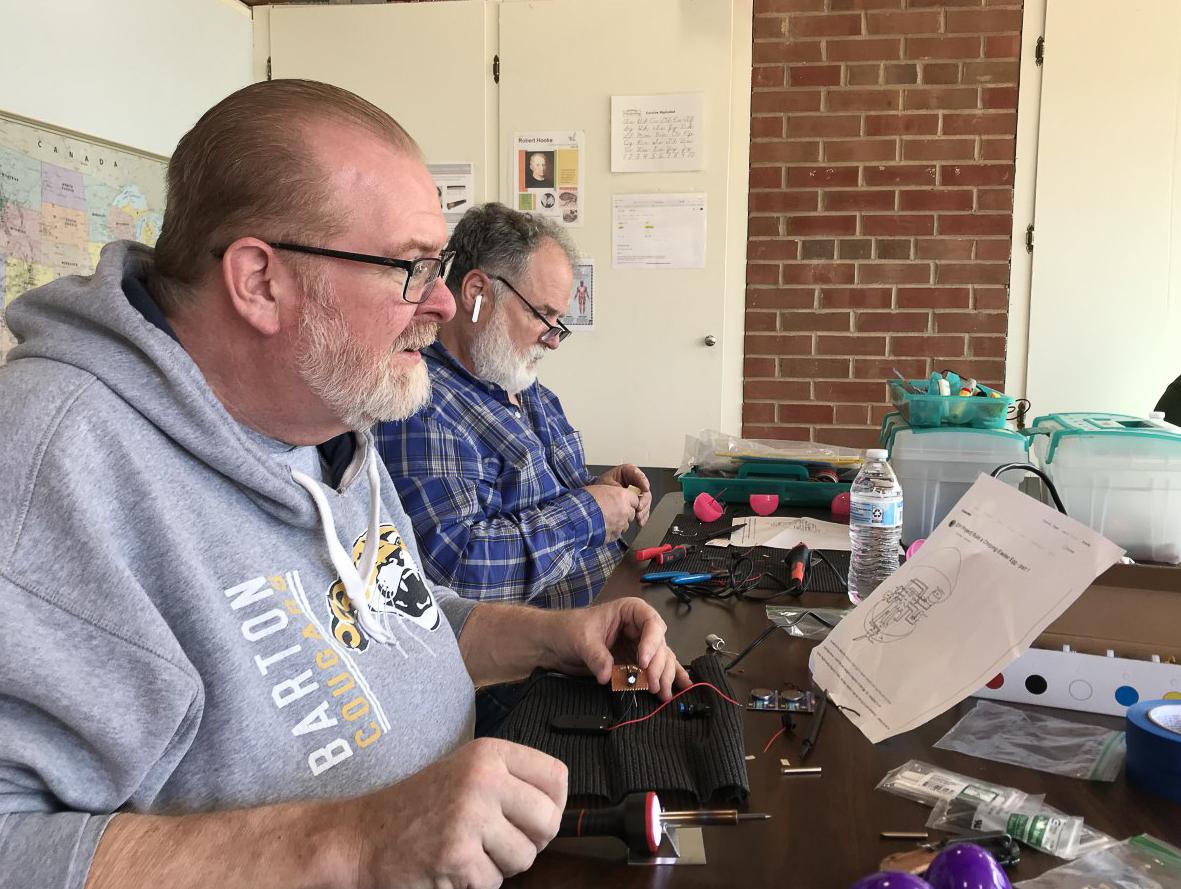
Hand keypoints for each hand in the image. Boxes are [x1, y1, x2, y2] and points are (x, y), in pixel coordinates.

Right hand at [351, 738, 566, 888]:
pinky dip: (473, 884)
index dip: (552, 805)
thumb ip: (510, 783)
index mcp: (489, 753)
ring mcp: (470, 815)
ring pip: (524, 858)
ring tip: (465, 850)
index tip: (531, 818)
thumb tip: (558, 809)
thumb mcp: (467, 774)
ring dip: (498, 866)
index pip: (557, 777)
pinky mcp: (457, 855)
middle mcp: (483, 778)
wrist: (361, 836)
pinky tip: (448, 866)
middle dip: (529, 843)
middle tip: (497, 843)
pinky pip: (492, 883)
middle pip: (549, 822)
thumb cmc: (419, 808)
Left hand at [541, 598, 690, 700]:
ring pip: (661, 659)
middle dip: (658, 666)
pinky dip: (667, 677)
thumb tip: (606, 675)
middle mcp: (639, 628)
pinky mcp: (635, 663)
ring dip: (663, 676)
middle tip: (651, 685)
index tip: (643, 663)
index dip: (651, 643)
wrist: (555, 643)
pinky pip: (656, 668)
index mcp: (630, 611)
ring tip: (662, 694)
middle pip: (660, 645)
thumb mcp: (581, 640)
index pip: (651, 624)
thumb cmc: (569, 630)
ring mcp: (639, 646)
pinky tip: (681, 686)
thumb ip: (596, 656)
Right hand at [585, 484, 638, 539]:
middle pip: (632, 513)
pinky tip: (602, 528)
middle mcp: (625, 511)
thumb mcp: (600, 489)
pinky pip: (617, 534)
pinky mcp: (614, 535)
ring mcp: (621, 525)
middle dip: (624, 512)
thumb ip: (613, 494)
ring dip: (619, 523)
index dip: (628, 501)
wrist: (576, 517)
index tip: (622, 502)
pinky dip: (612, 532)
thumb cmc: (585, 501)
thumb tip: (614, 497)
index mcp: (623, 496)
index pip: (635, 499)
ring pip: (625, 524)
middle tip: (612, 511)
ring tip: (605, 520)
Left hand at [595, 464, 651, 526]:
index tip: (644, 489)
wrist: (595, 499)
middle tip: (639, 507)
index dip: (643, 481)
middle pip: (645, 491)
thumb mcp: (607, 484)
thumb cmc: (600, 488)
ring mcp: (636, 494)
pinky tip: (640, 521)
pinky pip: (643, 509)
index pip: (637, 474)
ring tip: (638, 517)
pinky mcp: (636, 503)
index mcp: (627, 472)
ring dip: (644, 511)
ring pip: (646, 501)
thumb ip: (619, 487)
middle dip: (644, 501)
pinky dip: (643, 516)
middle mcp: (634, 483)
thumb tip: (631, 494)